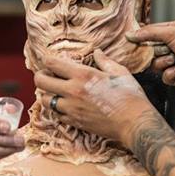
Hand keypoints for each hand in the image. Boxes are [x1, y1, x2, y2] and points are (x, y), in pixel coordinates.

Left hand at [33, 48, 151, 145]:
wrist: (134, 124)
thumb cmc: (130, 96)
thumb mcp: (120, 72)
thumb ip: (105, 61)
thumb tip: (97, 52)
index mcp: (83, 75)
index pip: (52, 63)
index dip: (47, 60)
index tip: (50, 61)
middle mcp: (72, 91)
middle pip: (40, 81)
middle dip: (40, 76)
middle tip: (47, 76)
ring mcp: (71, 108)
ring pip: (45, 100)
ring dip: (47, 94)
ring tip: (56, 92)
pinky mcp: (74, 122)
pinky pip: (56, 115)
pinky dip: (57, 110)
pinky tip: (65, 106)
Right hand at [126, 21, 174, 88]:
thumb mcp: (172, 32)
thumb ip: (150, 33)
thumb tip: (132, 34)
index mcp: (173, 31)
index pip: (151, 33)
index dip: (142, 38)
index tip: (133, 41)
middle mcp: (174, 46)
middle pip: (151, 51)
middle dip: (155, 52)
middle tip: (164, 50)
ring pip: (156, 65)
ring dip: (164, 63)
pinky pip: (164, 77)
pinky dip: (171, 74)